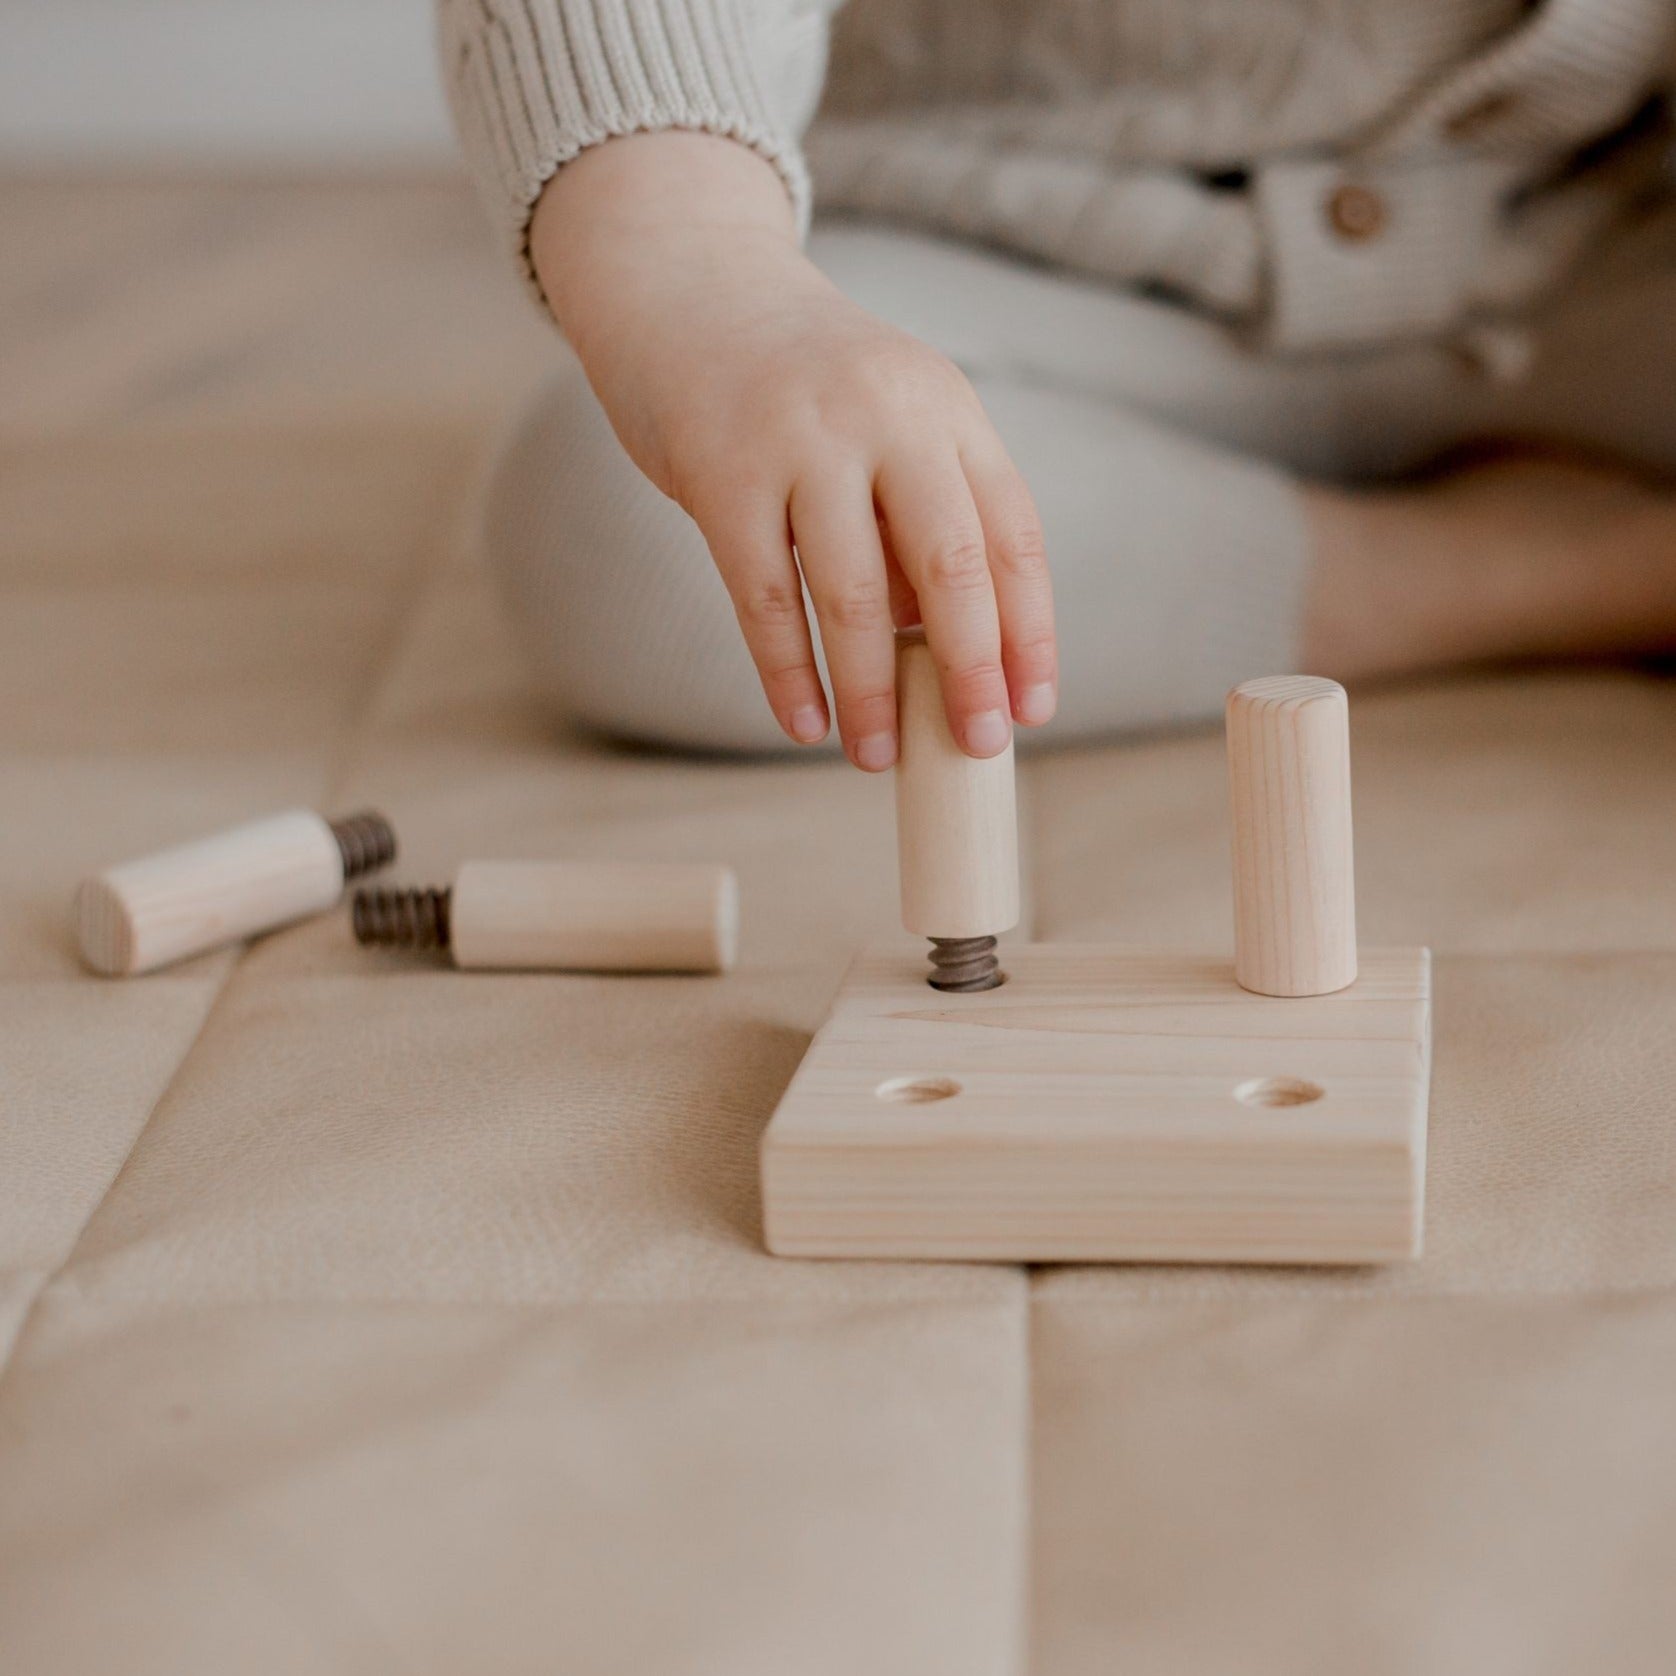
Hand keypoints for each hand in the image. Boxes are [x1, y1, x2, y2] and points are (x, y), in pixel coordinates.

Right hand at [532, 133, 1056, 767]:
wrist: (686, 285)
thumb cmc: (797, 387)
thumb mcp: (883, 426)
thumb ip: (917, 522)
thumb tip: (948, 658)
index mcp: (945, 408)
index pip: (1012, 534)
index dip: (1028, 631)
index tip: (1032, 709)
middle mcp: (885, 414)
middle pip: (952, 563)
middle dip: (971, 668)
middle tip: (975, 745)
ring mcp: (801, 439)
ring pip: (855, 592)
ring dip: (872, 690)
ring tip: (875, 756)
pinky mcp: (721, 471)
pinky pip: (764, 595)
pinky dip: (787, 672)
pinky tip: (804, 723)